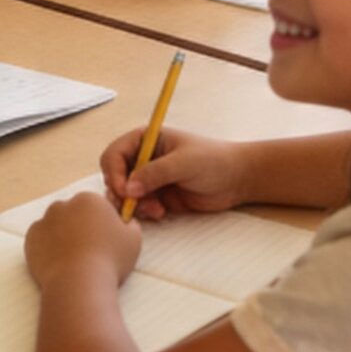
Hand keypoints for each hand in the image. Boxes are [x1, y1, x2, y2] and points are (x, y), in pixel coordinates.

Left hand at [23, 190, 142, 287]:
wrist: (79, 282)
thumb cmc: (110, 259)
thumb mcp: (133, 240)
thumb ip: (131, 225)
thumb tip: (127, 222)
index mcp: (89, 199)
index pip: (96, 207)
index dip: (101, 224)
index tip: (104, 242)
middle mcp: (64, 204)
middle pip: (73, 214)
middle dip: (79, 227)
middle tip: (89, 251)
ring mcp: (44, 220)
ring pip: (55, 226)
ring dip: (62, 237)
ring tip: (73, 260)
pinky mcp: (31, 238)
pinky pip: (40, 240)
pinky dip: (47, 249)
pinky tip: (58, 263)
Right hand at [101, 126, 253, 219]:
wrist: (236, 180)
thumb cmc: (213, 161)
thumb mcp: (184, 163)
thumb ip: (155, 173)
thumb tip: (127, 188)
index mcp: (145, 139)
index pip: (114, 154)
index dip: (115, 173)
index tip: (124, 191)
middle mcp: (143, 157)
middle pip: (114, 175)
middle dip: (121, 193)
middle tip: (132, 206)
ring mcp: (149, 178)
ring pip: (124, 194)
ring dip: (134, 205)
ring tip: (155, 209)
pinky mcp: (157, 196)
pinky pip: (138, 206)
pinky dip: (144, 212)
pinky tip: (161, 212)